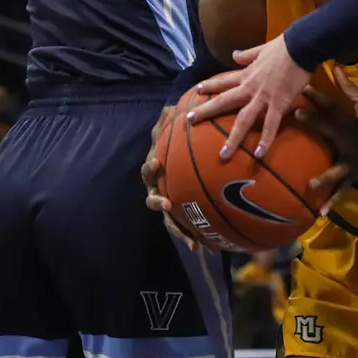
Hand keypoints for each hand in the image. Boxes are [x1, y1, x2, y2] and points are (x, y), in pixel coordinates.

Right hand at [141, 106, 198, 250]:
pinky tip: (210, 250)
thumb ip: (169, 123)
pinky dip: (195, 239)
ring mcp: (167, 205)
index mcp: (155, 171)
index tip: (157, 162)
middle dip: (158, 203)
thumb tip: (170, 107)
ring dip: (179, 231)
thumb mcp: (171, 134)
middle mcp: (157, 190)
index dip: (150, 167)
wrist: (178, 164)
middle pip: (152, 199)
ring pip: (169, 221)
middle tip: (166, 203)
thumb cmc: (173, 147)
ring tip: (192, 242)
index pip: (148, 169)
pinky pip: (187, 229)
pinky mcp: (180, 217)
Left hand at [187, 36, 313, 158]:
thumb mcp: (261, 49)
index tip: (197, 90)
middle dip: (206, 111)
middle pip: (224, 101)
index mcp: (246, 74)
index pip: (224, 81)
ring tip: (223, 155)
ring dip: (233, 139)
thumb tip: (234, 55)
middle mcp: (250, 88)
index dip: (210, 85)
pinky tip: (259, 154)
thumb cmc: (283, 47)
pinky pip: (270, 125)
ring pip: (244, 120)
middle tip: (189, 119)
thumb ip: (247, 55)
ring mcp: (263, 97)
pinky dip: (265, 140)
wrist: (300, 47)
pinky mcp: (278, 104)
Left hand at [296, 66, 357, 191]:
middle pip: (328, 130)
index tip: (301, 89)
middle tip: (295, 115)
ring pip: (335, 169)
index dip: (317, 97)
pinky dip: (333, 202)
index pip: (332, 107)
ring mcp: (353, 162)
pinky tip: (320, 214)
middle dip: (312, 123)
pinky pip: (343, 191)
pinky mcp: (356, 176)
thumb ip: (350, 89)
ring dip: (322, 177)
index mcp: (352, 123)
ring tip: (308, 183)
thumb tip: (336, 69)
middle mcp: (350, 142)